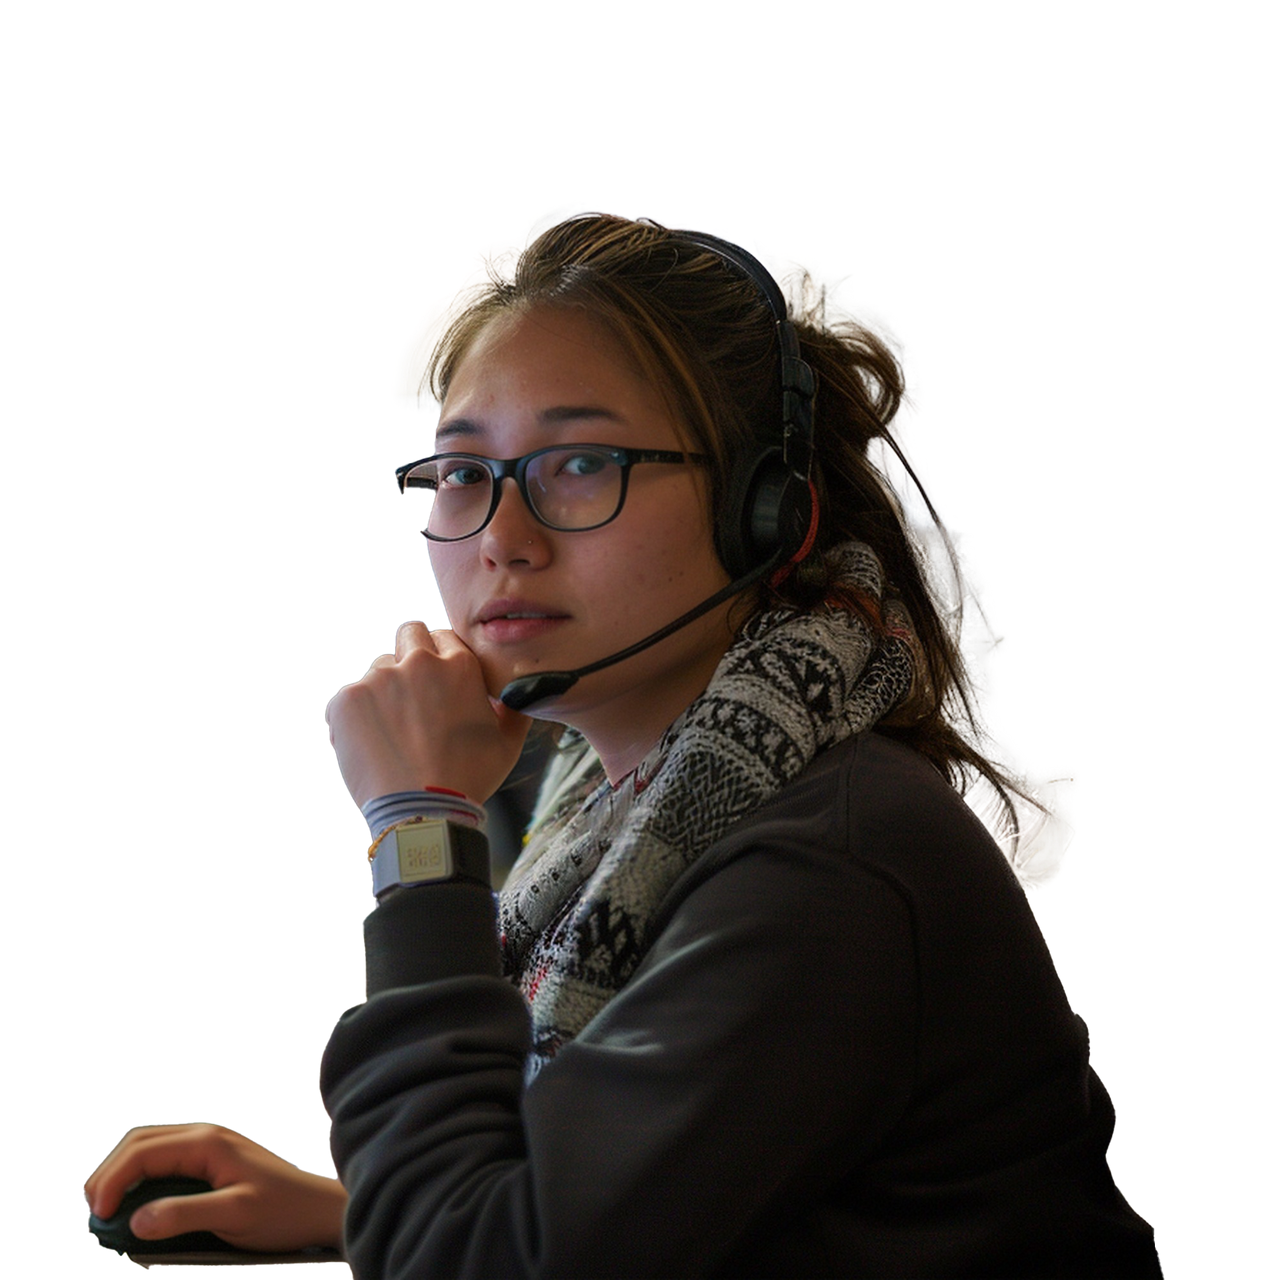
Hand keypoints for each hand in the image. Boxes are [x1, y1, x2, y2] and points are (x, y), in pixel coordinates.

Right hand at [84, 1123, 346, 1252]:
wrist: (316, 1209)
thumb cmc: (281, 1212)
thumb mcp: (234, 1215)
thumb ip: (185, 1215)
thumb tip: (136, 1219)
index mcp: (206, 1142)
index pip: (142, 1152)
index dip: (112, 1181)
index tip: (99, 1217)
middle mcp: (203, 1136)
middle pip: (139, 1141)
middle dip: (109, 1172)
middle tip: (93, 1211)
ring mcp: (207, 1146)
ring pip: (149, 1148)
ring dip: (122, 1172)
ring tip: (106, 1208)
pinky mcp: (210, 1161)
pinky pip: (164, 1161)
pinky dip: (140, 1177)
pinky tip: (135, 1203)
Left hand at [325, 622, 530, 807]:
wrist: (421, 813)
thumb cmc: (468, 779)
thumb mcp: (508, 744)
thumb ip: (515, 709)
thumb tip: (519, 693)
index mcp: (459, 665)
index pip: (443, 637)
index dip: (441, 658)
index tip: (439, 681)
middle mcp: (417, 663)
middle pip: (410, 635)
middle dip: (412, 656)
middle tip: (414, 693)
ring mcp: (378, 680)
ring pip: (380, 669)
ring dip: (386, 689)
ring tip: (394, 729)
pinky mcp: (346, 701)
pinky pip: (352, 698)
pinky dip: (359, 716)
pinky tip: (374, 743)